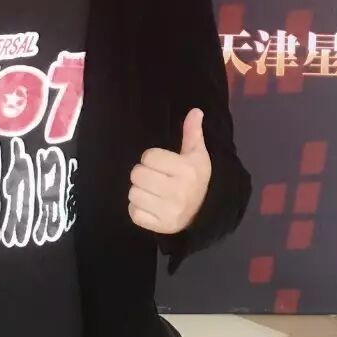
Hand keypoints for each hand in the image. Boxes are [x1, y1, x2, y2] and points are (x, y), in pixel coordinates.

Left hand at [129, 108, 210, 237]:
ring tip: (152, 191)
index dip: (153, 158)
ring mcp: (169, 211)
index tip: (163, 164)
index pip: (149, 156)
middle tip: (155, 177)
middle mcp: (178, 192)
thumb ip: (192, 133)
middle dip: (143, 174)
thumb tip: (195, 110)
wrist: (203, 212)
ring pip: (133, 193)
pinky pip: (134, 213)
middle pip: (137, 174)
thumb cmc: (196, 178)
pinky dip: (138, 209)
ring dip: (139, 191)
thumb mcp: (197, 155)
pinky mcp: (160, 226)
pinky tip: (150, 205)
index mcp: (187, 171)